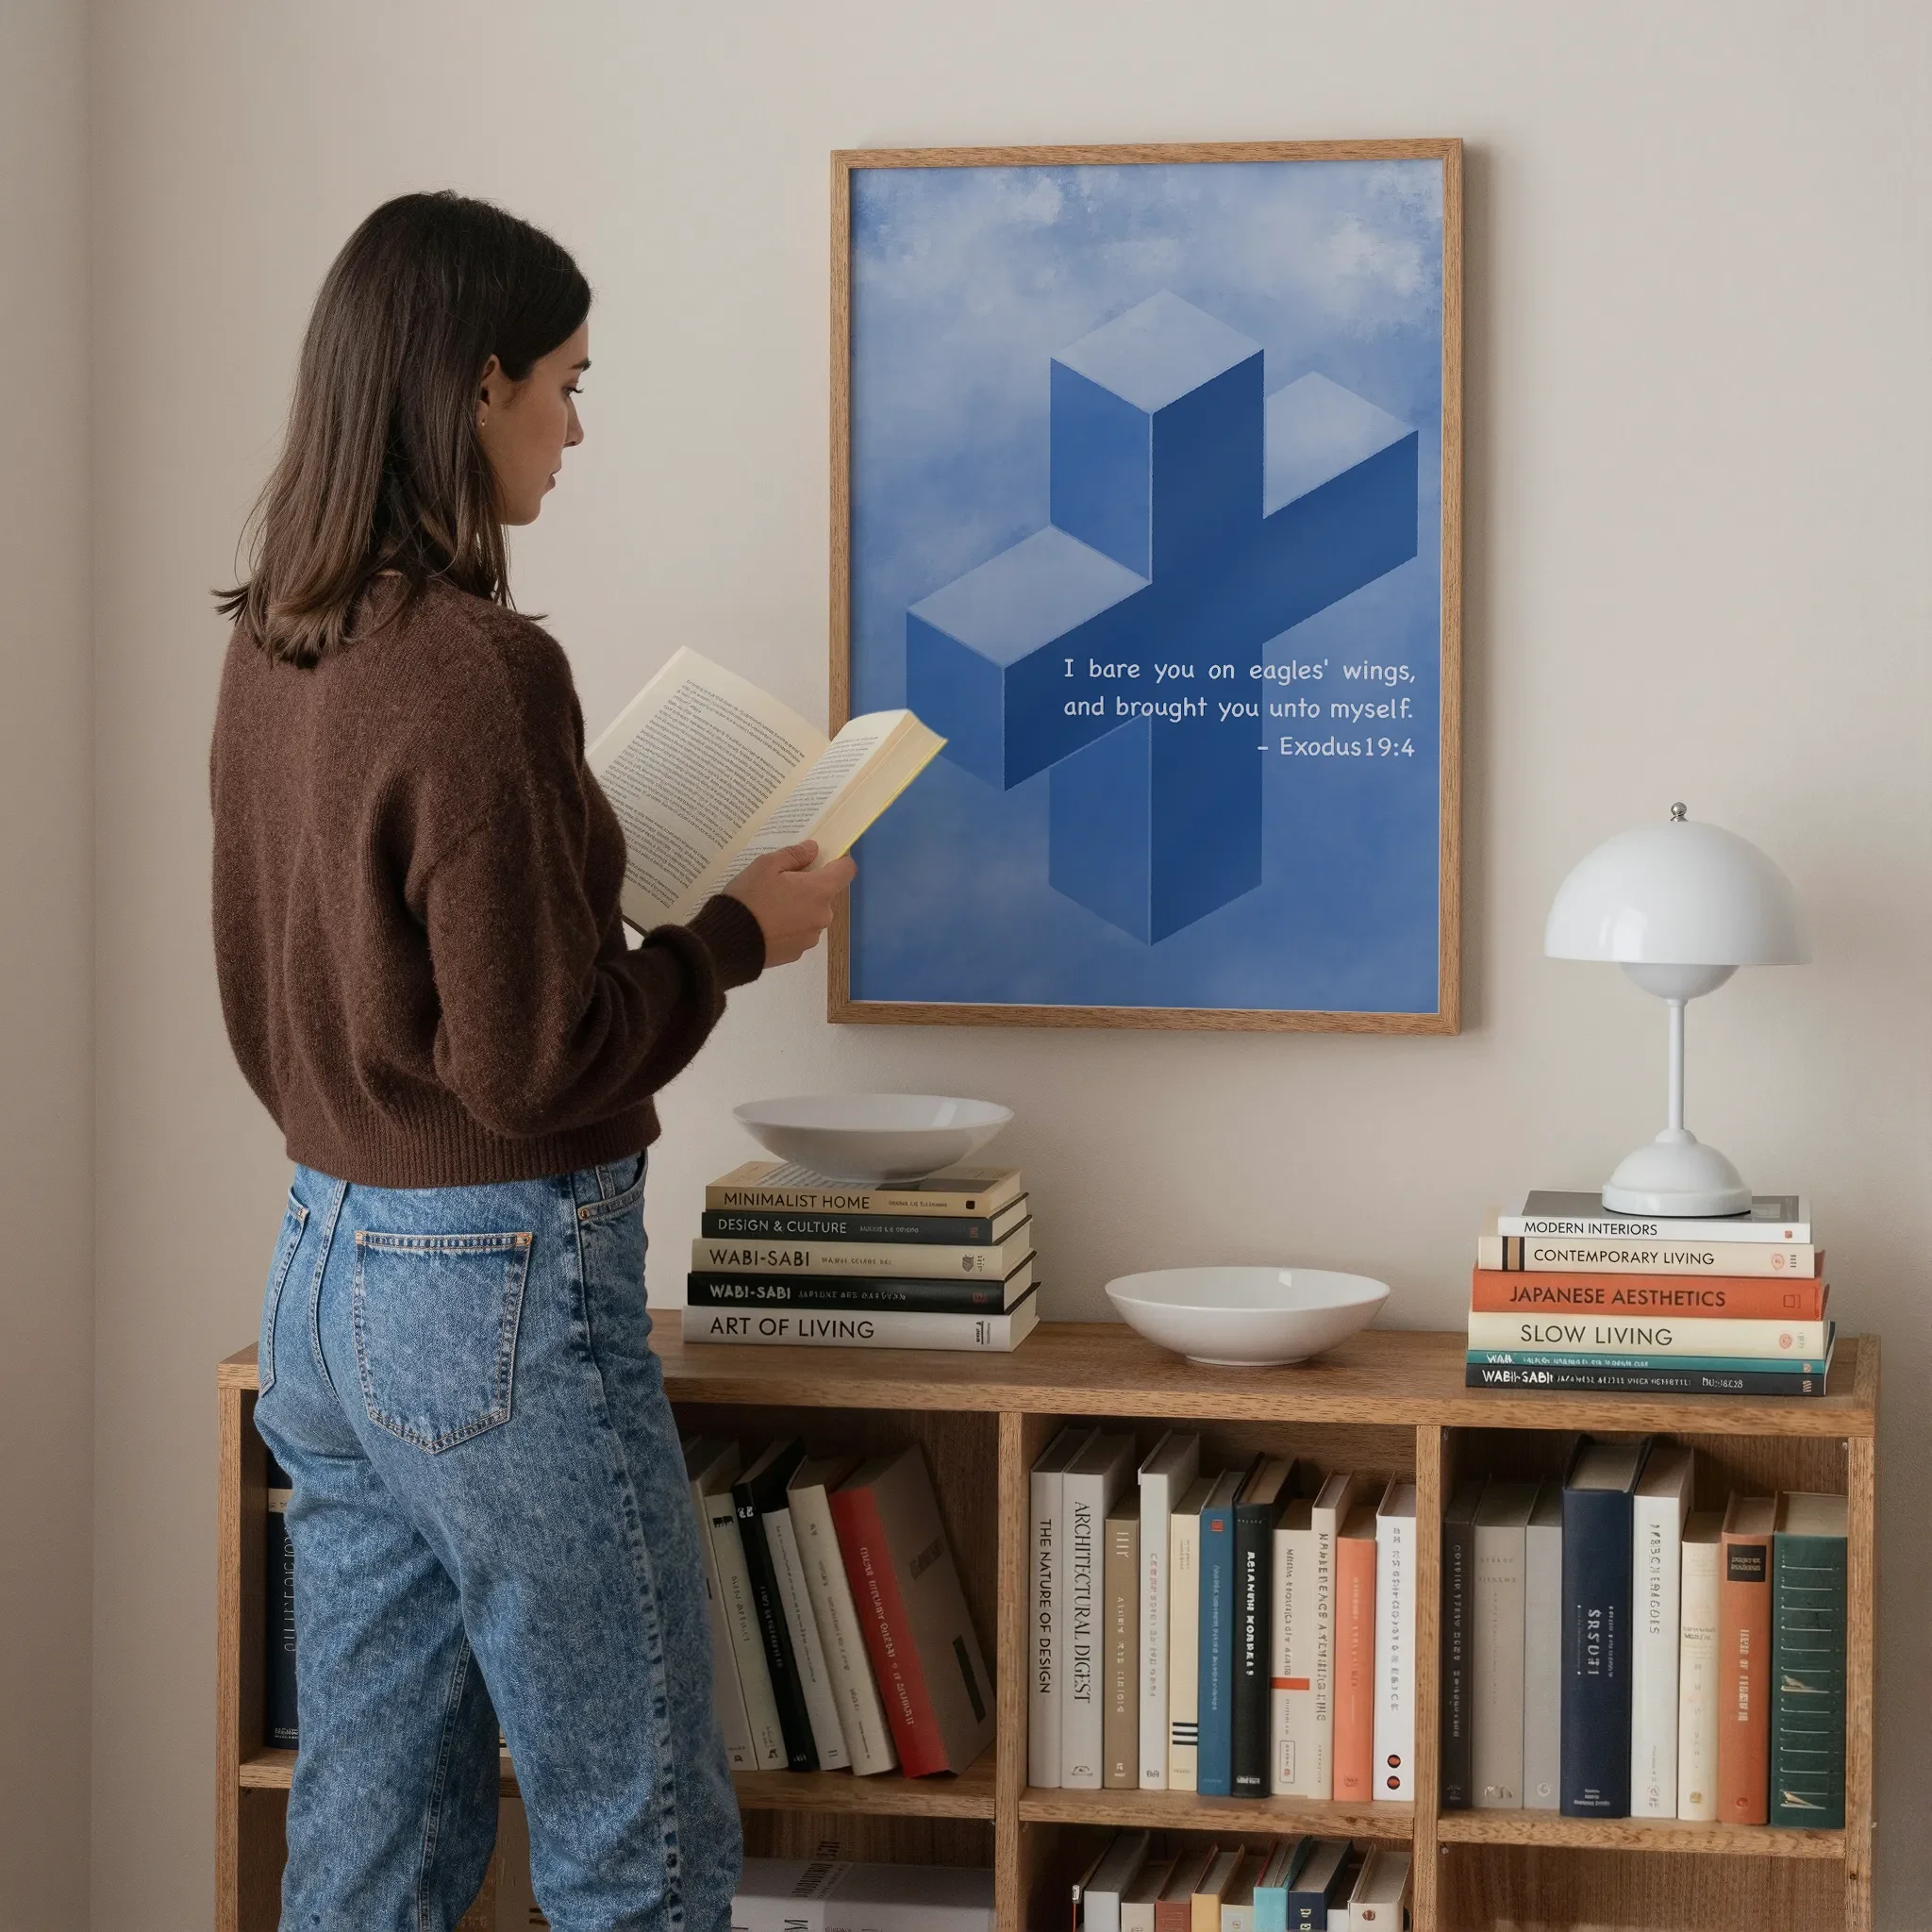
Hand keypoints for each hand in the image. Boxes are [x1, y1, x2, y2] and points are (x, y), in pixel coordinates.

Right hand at [725, 841, 856, 967]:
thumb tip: (813, 850)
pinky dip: (789, 927)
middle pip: (825, 894)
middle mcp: (823, 915)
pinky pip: (799, 933)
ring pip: (811, 915)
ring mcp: (811, 937)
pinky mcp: (797, 953)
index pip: (847, 870)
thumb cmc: (750, 897)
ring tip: (769, 908)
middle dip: (809, 887)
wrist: (729, 943)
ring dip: (799, 908)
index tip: (820, 859)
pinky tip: (767, 926)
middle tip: (781, 884)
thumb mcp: (766, 865)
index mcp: (820, 890)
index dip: (838, 861)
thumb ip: (794, 854)